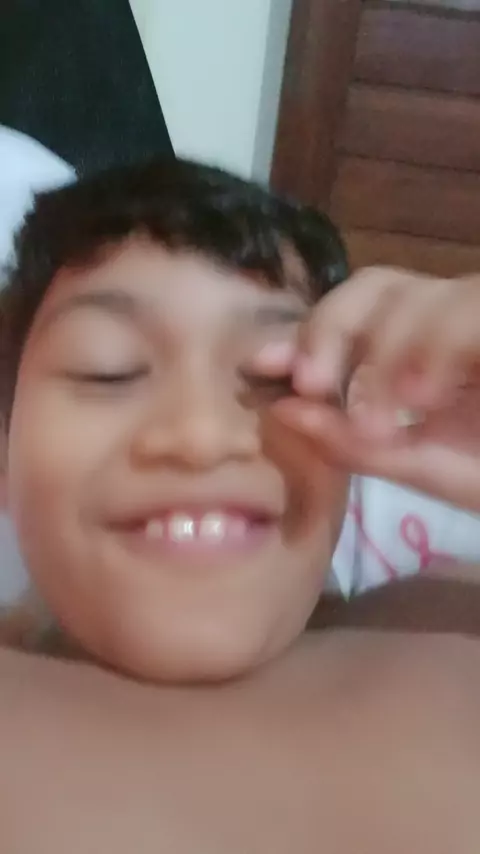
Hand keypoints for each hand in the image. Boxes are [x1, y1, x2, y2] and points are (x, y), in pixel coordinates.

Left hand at [253, 267, 479, 511]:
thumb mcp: (424, 467)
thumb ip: (355, 444)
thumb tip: (282, 410)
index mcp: (426, 347)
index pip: (358, 309)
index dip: (311, 330)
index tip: (265, 368)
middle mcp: (460, 315)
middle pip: (380, 283)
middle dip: (336, 328)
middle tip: (315, 384)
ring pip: (431, 294)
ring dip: (393, 350)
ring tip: (390, 415)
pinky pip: (475, 307)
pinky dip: (441, 345)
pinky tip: (425, 396)